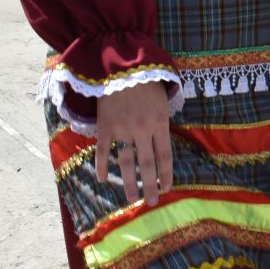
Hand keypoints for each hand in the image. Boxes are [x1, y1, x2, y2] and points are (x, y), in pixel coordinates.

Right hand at [93, 81, 173, 206]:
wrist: (121, 66)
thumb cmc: (146, 80)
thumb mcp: (163, 99)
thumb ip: (163, 121)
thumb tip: (162, 140)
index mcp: (160, 123)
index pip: (165, 156)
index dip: (166, 174)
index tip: (167, 188)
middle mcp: (142, 130)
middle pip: (147, 164)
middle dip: (150, 185)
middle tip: (152, 203)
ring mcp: (122, 130)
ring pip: (127, 162)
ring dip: (129, 183)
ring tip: (131, 199)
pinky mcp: (105, 127)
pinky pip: (103, 150)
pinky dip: (102, 165)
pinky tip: (102, 179)